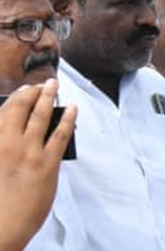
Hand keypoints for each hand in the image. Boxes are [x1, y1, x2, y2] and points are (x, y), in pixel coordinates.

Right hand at [0, 82, 75, 250]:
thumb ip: (3, 150)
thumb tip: (10, 140)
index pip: (1, 114)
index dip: (13, 99)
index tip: (20, 92)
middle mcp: (6, 144)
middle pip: (19, 109)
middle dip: (30, 93)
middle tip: (39, 84)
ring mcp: (28, 154)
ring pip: (40, 117)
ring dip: (48, 97)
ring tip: (53, 85)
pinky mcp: (47, 165)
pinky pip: (60, 136)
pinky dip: (68, 120)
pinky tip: (73, 109)